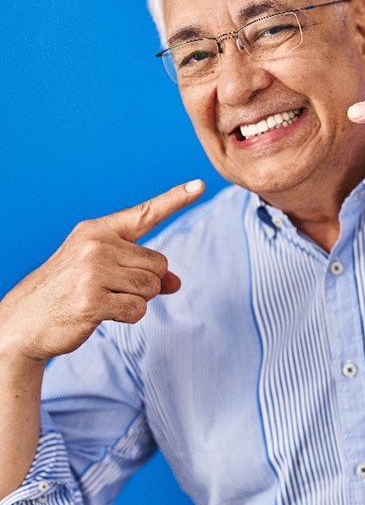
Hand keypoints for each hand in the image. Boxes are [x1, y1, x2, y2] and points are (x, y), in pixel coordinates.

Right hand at [0, 180, 204, 362]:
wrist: (24, 320)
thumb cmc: (68, 291)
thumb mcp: (102, 271)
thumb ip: (140, 270)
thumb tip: (176, 283)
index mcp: (98, 231)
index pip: (145, 212)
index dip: (176, 199)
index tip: (200, 184)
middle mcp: (97, 245)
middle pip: (159, 263)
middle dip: (146, 282)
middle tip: (112, 288)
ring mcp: (93, 272)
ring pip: (151, 287)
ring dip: (136, 300)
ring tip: (104, 299)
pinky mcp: (93, 300)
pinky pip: (138, 309)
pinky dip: (128, 316)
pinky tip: (102, 314)